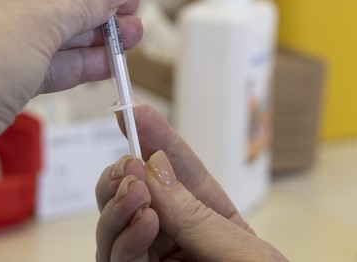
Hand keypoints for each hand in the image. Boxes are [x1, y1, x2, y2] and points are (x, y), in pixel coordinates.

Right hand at [95, 105, 286, 261]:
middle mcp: (173, 240)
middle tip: (127, 164)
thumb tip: (153, 170)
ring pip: (114, 228)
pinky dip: (124, 238)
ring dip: (118, 205)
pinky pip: (118, 261)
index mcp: (207, 220)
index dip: (155, 138)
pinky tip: (143, 220)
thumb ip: (196, 215)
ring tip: (135, 192)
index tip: (134, 111)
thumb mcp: (242, 252)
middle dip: (123, 173)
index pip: (176, 171)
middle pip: (132, 195)